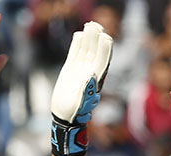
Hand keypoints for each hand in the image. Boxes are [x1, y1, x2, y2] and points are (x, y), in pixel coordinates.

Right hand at [50, 21, 112, 155]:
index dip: (104, 49)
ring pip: (86, 50)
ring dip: (89, 38)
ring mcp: (81, 68)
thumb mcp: (81, 102)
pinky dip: (77, 44)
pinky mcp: (71, 68)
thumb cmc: (74, 112)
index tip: (105, 37)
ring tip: (90, 25)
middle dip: (97, 39)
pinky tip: (79, 34)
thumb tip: (92, 75)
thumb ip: (87, 89)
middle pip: (96, 52)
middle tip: (96, 26)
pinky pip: (75, 53)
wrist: (65, 115)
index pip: (103, 60)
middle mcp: (90, 72)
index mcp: (96, 79)